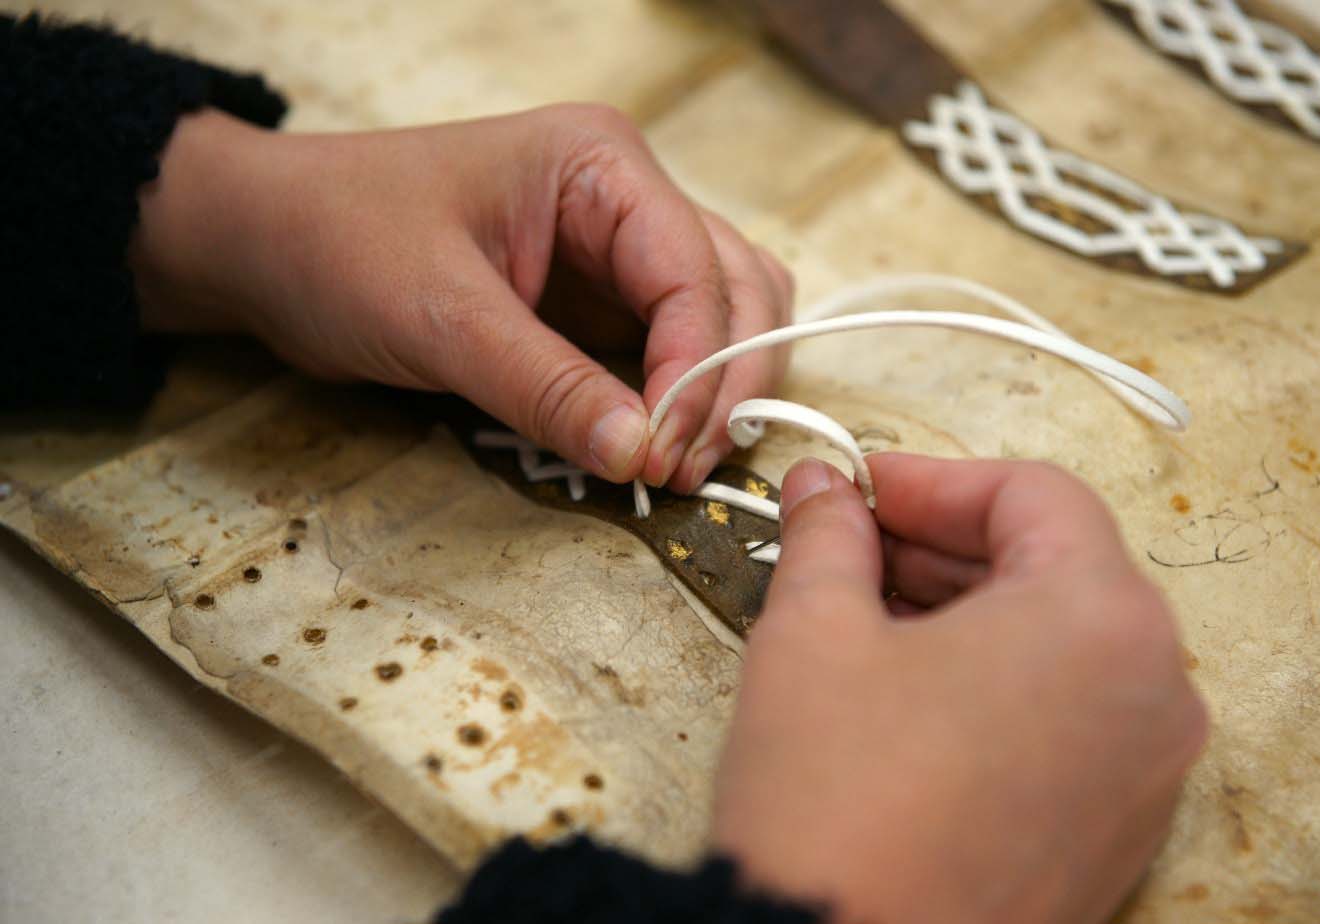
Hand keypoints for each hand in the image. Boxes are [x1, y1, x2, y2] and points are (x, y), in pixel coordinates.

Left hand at [129, 106, 792, 490]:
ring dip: (716, 394)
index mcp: (601, 165)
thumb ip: (546, 386)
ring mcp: (614, 255)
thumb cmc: (337, 240)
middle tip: (679, 469)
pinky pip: (665, 353)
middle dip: (724, 383)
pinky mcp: (592, 305)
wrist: (264, 245)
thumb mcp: (442, 315)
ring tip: (673, 465)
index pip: (693, 272)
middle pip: (736, 292)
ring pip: (720, 321)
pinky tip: (651, 449)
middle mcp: (626, 201)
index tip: (663, 451)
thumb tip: (641, 455)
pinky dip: (675, 403)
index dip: (696, 368)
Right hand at [714, 454, 1206, 923]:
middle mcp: (1156, 693)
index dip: (934, 479)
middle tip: (850, 544)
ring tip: (865, 616)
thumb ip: (827, 536)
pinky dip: (997, 684)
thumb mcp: (813, 634)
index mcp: (1100, 619)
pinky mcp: (1117, 834)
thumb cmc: (833, 799)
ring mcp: (1146, 773)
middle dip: (944, 546)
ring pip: (1061, 645)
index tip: (860, 487)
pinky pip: (1068, 719)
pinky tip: (906, 692)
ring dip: (966, 613)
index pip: (1033, 495)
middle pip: (1057, 567)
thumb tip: (822, 488)